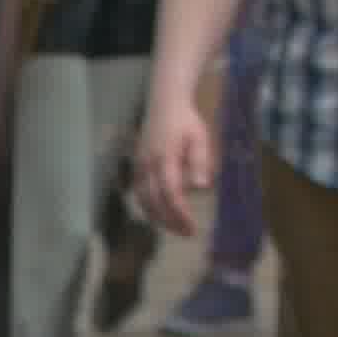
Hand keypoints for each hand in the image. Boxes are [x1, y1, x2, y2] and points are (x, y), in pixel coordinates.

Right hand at [131, 96, 218, 236]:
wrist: (164, 103)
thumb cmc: (186, 121)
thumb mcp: (199, 138)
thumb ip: (200, 162)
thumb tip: (201, 187)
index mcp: (165, 158)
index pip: (171, 194)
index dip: (180, 214)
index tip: (192, 228)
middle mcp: (148, 165)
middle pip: (155, 202)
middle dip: (170, 221)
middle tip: (187, 233)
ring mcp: (139, 166)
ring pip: (143, 201)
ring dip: (158, 218)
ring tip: (175, 228)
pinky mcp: (136, 167)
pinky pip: (138, 193)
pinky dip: (148, 208)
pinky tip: (161, 215)